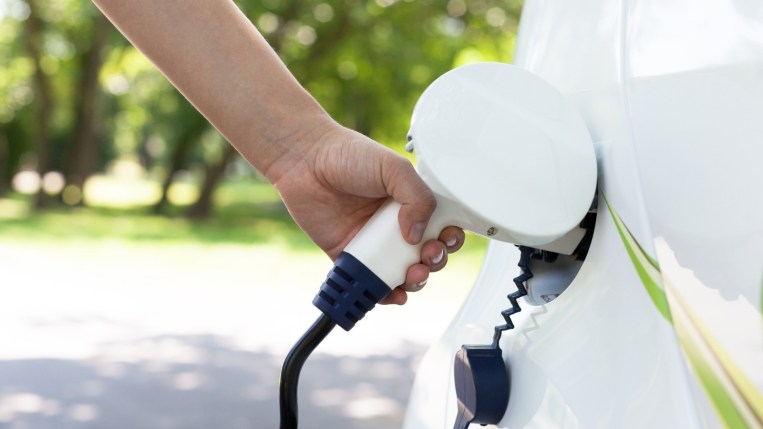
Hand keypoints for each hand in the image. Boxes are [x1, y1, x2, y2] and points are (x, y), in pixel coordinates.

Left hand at [267, 121, 464, 304]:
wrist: (305, 161)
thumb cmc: (346, 154)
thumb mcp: (393, 167)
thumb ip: (418, 197)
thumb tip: (418, 235)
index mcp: (409, 202)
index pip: (440, 226)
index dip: (449, 238)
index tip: (446, 239)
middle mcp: (394, 224)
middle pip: (425, 254)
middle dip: (434, 261)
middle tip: (427, 256)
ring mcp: (373, 242)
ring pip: (402, 272)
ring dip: (415, 281)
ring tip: (412, 276)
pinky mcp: (349, 256)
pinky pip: (370, 282)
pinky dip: (384, 294)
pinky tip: (393, 293)